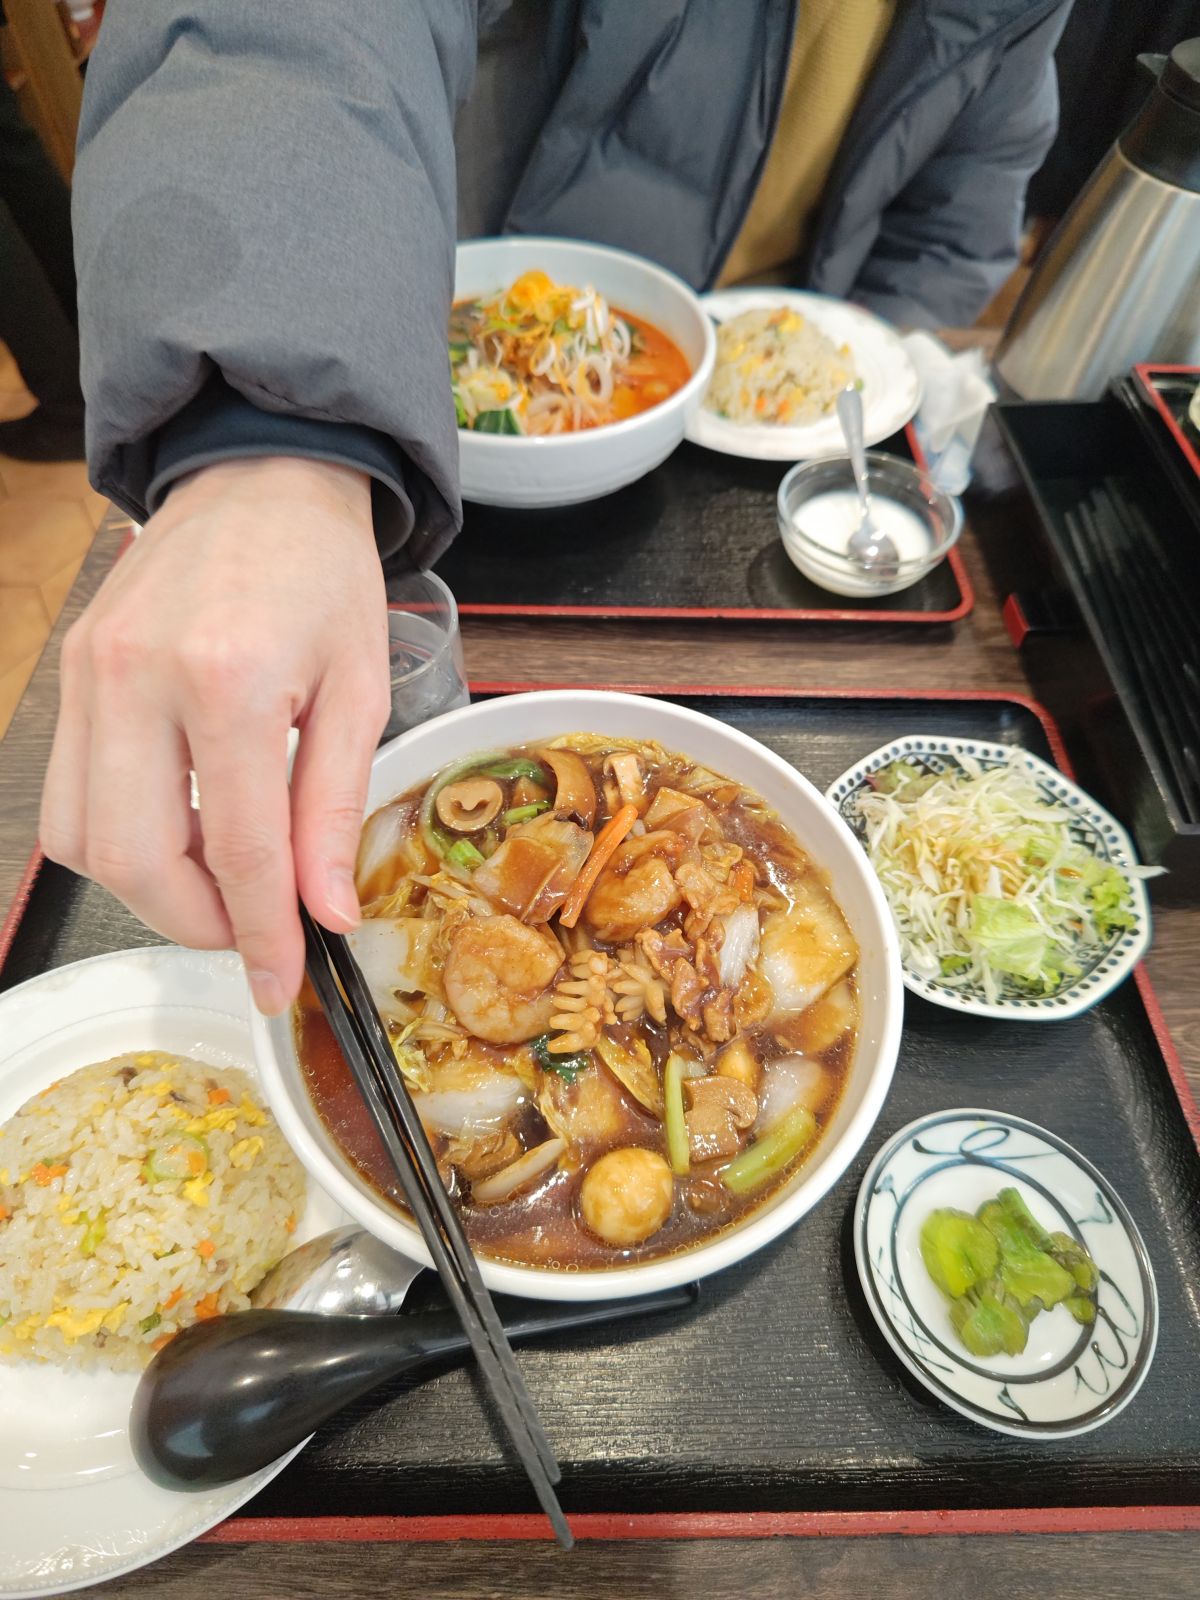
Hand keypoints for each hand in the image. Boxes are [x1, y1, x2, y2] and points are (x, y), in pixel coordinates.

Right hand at [40, 456, 389, 1013]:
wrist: (259, 479)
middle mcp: (138, 679)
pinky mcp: (70, 672)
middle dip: (197, 924)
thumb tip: (322, 911)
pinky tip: (180, 828)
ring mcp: (89, 675)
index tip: (282, 982)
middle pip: (137, 860)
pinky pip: (68, 795)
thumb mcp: (359, 689)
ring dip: (151, 888)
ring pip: (84, 840)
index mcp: (228, 681)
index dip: (261, 935)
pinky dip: (120, 838)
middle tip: (253, 932)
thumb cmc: (323, 576)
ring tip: (221, 878)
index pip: (236, 850)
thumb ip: (331, 806)